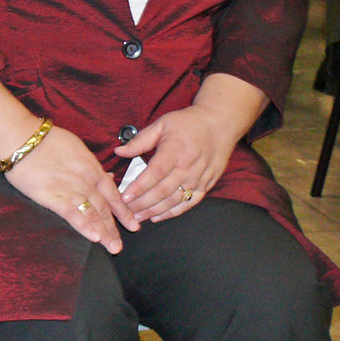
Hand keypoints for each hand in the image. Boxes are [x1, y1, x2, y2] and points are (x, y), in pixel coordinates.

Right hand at [3, 123, 137, 252]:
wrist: (23, 138)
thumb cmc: (47, 140)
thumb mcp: (77, 148)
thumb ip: (93, 165)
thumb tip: (107, 177)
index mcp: (92, 169)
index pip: (113, 194)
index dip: (123, 212)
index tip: (132, 224)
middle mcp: (85, 181)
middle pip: (104, 209)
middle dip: (113, 228)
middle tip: (119, 246)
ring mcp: (70, 189)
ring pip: (92, 214)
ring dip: (103, 232)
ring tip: (111, 247)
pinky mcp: (52, 196)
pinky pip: (72, 214)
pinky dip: (84, 226)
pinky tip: (93, 237)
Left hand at [113, 106, 236, 221]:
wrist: (221, 123)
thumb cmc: (189, 122)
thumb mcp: (161, 124)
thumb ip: (140, 140)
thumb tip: (119, 151)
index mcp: (175, 150)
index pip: (155, 173)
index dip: (139, 187)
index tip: (124, 197)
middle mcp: (188, 166)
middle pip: (163, 191)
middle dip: (142, 204)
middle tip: (125, 212)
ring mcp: (199, 177)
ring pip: (174, 200)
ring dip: (154, 211)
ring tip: (137, 218)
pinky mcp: (207, 184)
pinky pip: (190, 203)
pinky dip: (174, 212)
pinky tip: (158, 216)